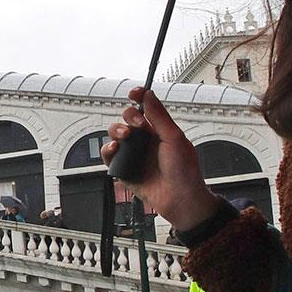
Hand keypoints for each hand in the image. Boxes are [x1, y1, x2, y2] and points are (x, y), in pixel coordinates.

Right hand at [100, 87, 218, 230]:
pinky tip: (114, 149)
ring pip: (115, 135)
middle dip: (128, 117)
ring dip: (116, 131)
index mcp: (159, 130)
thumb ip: (159, 116)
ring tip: (125, 137)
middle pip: (127, 119)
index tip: (134, 93)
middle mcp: (145, 140)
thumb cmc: (184, 170)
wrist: (180, 198)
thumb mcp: (174, 138)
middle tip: (138, 126)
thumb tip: (148, 94)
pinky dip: (107, 150)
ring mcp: (134, 154)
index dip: (138, 98)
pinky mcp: (124, 170)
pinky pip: (109, 156)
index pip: (145, 108)